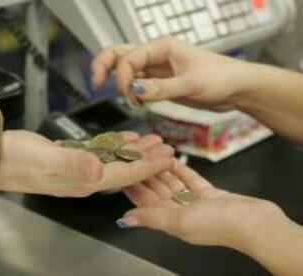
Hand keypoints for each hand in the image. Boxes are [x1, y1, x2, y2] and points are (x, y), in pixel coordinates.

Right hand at [0, 130, 173, 196]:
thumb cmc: (15, 160)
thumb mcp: (45, 158)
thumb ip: (73, 163)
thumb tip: (98, 168)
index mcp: (82, 180)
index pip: (124, 174)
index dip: (147, 166)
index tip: (167, 158)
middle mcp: (82, 178)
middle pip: (124, 169)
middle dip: (147, 160)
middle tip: (167, 149)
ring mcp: (76, 169)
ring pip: (114, 160)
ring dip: (134, 152)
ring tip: (152, 142)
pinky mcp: (68, 158)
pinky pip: (98, 153)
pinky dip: (113, 145)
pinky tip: (123, 139)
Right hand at [92, 36, 253, 111]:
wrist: (236, 89)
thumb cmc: (221, 78)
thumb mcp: (191, 84)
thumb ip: (161, 88)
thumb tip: (135, 90)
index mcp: (162, 47)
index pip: (128, 58)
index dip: (122, 77)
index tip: (127, 95)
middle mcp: (155, 55)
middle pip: (119, 55)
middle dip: (104, 66)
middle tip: (96, 84)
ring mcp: (156, 70)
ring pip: (125, 70)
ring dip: (117, 81)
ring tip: (119, 97)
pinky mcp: (159, 83)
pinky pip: (137, 84)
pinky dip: (130, 92)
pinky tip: (133, 102)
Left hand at [118, 160, 286, 250]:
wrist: (255, 223)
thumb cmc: (217, 224)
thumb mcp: (179, 221)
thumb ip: (151, 217)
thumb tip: (125, 220)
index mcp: (170, 221)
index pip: (145, 202)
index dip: (134, 186)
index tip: (123, 170)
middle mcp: (180, 213)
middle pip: (158, 191)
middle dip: (147, 173)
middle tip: (137, 155)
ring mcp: (196, 203)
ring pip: (173, 183)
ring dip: (163, 169)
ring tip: (151, 153)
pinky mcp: (210, 194)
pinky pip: (190, 180)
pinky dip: (182, 171)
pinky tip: (173, 160)